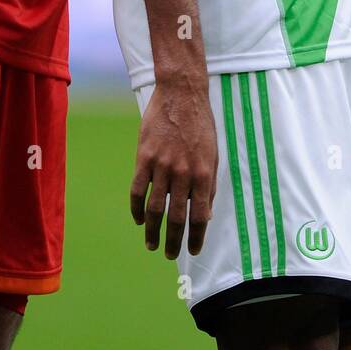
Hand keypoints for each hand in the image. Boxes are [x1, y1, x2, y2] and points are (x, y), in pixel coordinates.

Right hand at [131, 82, 217, 258]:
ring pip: (154, 208)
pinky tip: (138, 219)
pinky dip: (136, 209)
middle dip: (174, 241)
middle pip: (176, 217)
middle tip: (169, 255)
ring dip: (152, 231)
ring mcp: (162, 165)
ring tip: (151, 244)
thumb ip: (209, 185)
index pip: (200, 216)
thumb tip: (205, 215)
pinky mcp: (144, 157)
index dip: (196, 237)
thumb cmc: (201, 124)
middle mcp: (184, 173)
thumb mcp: (213, 155)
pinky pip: (137, 190)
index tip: (192, 251)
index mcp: (204, 174)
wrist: (182, 94)